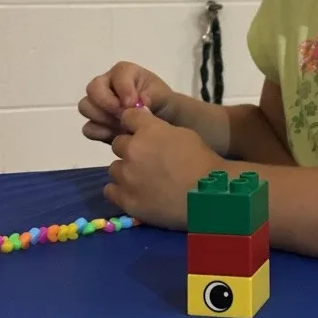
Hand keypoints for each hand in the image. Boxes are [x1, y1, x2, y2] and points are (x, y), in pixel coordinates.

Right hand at [79, 60, 173, 144]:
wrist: (163, 122)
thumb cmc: (163, 103)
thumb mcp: (164, 96)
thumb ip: (152, 96)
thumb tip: (140, 102)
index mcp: (124, 73)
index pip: (116, 75)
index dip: (123, 89)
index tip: (133, 104)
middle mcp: (107, 85)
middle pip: (93, 89)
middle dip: (107, 103)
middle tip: (123, 115)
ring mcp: (99, 104)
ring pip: (86, 107)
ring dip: (102, 118)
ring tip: (122, 126)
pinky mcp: (97, 123)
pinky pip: (88, 128)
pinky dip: (100, 132)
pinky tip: (116, 136)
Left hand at [105, 107, 222, 227]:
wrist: (207, 194)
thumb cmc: (201, 160)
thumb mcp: (183, 134)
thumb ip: (160, 129)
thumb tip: (147, 129)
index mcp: (148, 131)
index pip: (128, 117)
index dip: (134, 123)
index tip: (139, 130)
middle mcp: (132, 150)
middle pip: (118, 144)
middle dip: (129, 149)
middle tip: (145, 159)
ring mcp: (127, 176)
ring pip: (114, 168)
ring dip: (125, 170)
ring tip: (142, 179)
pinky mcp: (126, 200)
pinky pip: (110, 191)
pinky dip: (120, 190)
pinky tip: (133, 192)